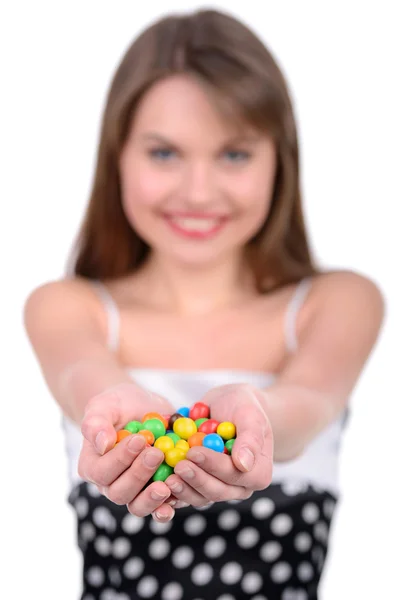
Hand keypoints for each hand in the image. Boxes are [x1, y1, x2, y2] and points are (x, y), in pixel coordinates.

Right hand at [78, 382, 175, 520]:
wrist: (141, 406)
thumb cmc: (118, 404)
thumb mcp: (104, 405)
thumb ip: (97, 423)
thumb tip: (102, 443)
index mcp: (93, 465)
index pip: (102, 471)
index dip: (120, 459)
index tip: (139, 439)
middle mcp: (110, 483)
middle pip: (120, 493)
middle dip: (139, 474)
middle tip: (157, 453)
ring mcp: (134, 490)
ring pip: (138, 506)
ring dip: (152, 498)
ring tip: (167, 485)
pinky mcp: (155, 489)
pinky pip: (160, 505)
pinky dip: (169, 504)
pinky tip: (177, 497)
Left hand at [165, 384, 272, 506]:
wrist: (228, 405)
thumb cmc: (243, 406)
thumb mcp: (250, 414)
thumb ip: (250, 438)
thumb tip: (244, 464)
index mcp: (258, 473)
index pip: (235, 475)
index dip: (213, 466)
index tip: (194, 452)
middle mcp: (239, 487)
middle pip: (216, 491)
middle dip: (195, 479)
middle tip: (177, 465)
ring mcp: (218, 487)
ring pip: (200, 497)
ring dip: (182, 489)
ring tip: (166, 476)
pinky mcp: (199, 484)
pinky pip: (185, 493)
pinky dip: (172, 491)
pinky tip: (158, 482)